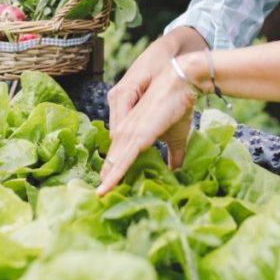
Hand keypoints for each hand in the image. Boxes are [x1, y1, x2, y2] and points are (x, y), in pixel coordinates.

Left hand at [97, 54, 199, 195]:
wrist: (181, 82)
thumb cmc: (178, 106)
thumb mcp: (176, 137)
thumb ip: (173, 155)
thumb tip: (177, 172)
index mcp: (130, 129)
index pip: (118, 153)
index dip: (113, 169)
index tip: (108, 187)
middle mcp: (125, 129)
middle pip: (112, 158)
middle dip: (106, 177)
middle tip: (99, 197)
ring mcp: (128, 131)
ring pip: (114, 160)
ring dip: (107, 179)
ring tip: (100, 197)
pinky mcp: (136, 134)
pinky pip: (122, 158)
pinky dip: (114, 174)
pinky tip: (106, 187)